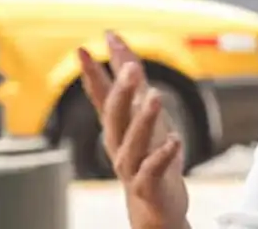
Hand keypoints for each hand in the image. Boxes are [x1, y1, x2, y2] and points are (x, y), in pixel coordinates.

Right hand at [78, 33, 189, 228]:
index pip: (101, 97)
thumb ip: (134, 88)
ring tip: (155, 95)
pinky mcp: (149, 185)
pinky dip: (162, 154)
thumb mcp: (144, 118)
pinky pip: (153, 169)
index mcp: (117, 127)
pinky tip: (174, 140)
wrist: (155, 208)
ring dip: (144, 118)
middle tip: (131, 67)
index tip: (83, 49)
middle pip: (115, 116)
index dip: (93, 74)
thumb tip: (123, 52)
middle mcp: (119, 145)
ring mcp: (132, 166)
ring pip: (133, 142)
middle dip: (122, 91)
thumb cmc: (150, 158)